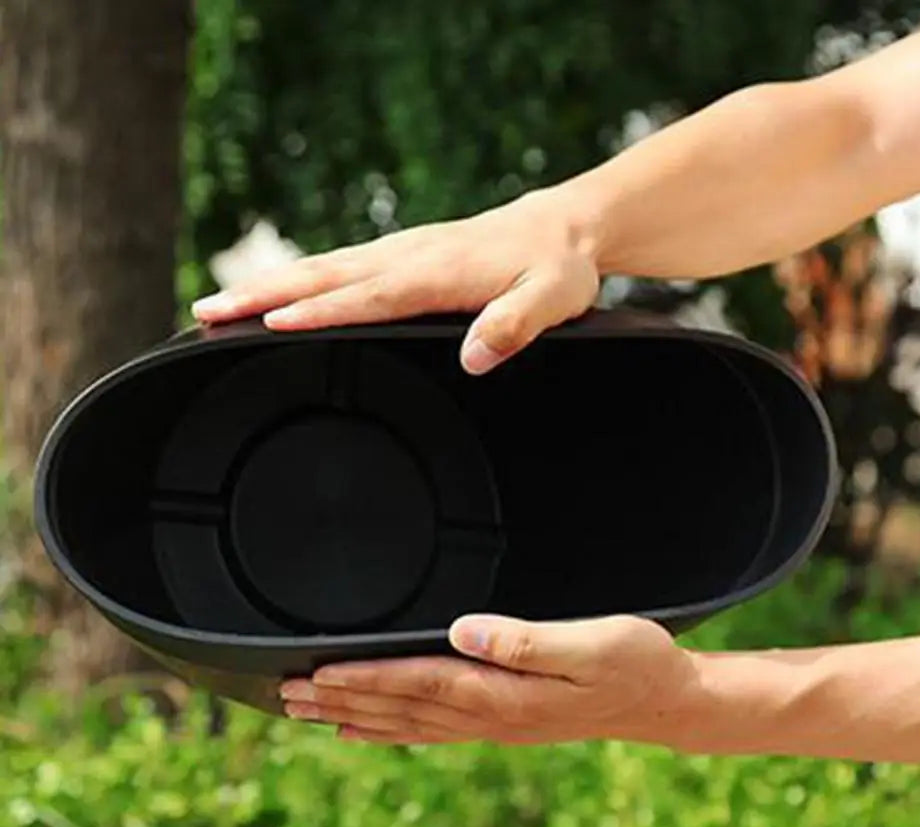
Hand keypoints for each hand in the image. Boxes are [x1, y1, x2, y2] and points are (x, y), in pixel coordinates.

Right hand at [192, 189, 600, 374]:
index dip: (320, 312)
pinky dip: (298, 280)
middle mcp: (409, 257)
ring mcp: (400, 252)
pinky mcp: (400, 255)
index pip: (368, 297)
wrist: (563, 228)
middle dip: (262, 295)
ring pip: (322, 269)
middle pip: (324, 277)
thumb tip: (475, 356)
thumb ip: (515, 325)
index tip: (271, 323)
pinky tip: (275, 295)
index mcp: (437, 273)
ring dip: (267, 286)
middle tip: (207, 313)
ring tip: (215, 305)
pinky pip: (339, 267)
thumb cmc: (556, 269)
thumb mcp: (552, 300)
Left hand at [278, 613, 705, 746]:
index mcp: (507, 693)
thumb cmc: (634, 662)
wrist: (661, 701)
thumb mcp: (593, 644)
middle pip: (403, 709)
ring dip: (356, 715)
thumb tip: (465, 631)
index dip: (368, 678)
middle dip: (344, 699)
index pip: (423, 683)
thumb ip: (528, 640)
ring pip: (408, 723)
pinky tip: (367, 729)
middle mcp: (492, 715)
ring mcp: (494, 725)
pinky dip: (391, 730)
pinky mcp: (501, 722)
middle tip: (287, 695)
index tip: (319, 673)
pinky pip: (431, 732)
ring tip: (308, 712)